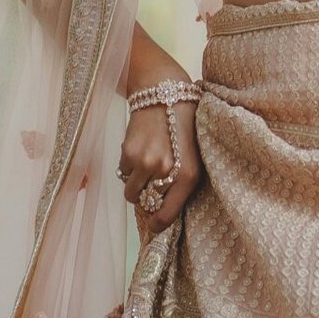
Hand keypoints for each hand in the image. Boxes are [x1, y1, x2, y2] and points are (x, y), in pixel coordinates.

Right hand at [118, 95, 203, 236]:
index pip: (167, 214)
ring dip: (136, 186)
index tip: (155, 226)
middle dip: (148, 200)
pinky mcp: (127, 152)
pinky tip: (140, 152)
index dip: (159, 224)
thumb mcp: (195, 156)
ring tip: (146, 169)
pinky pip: (123, 174)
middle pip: (146, 205)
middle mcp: (165, 171)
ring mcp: (144, 163)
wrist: (163, 92)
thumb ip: (183, 183)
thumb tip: (164, 210)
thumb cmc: (185, 125)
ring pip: (131, 192)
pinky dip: (128, 169)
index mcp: (188, 175)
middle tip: (153, 186)